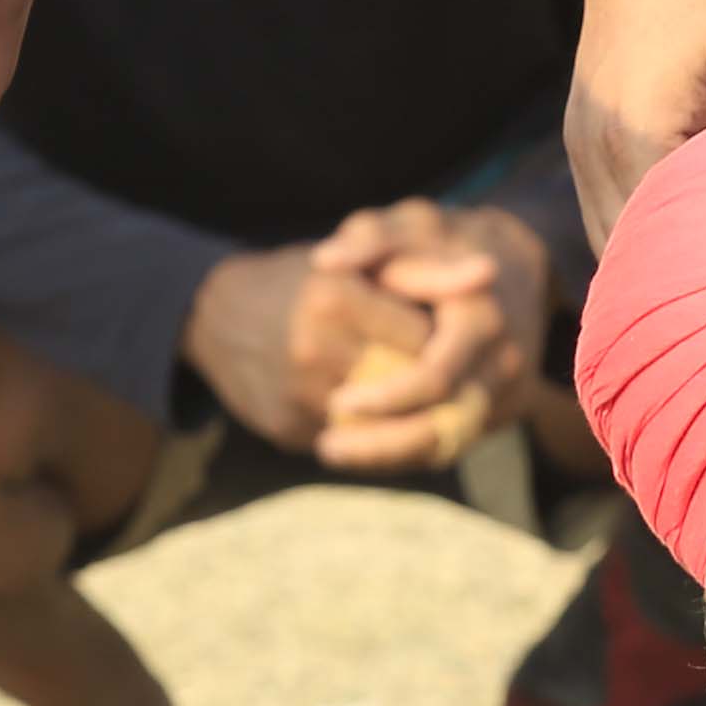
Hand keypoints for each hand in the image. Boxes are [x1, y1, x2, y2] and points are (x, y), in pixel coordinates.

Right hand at [186, 241, 435, 455]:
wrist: (213, 315)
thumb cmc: (302, 282)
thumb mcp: (358, 260)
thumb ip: (424, 267)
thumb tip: (492, 270)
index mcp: (334, 297)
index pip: (428, 342)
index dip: (450, 348)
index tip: (458, 344)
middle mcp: (313, 347)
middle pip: (410, 389)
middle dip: (437, 389)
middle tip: (454, 380)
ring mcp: (298, 394)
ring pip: (385, 426)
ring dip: (410, 420)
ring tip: (424, 403)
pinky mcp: (287, 429)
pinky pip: (353, 446)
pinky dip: (374, 437)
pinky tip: (381, 419)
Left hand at [306, 197, 550, 473]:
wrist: (514, 260)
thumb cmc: (445, 240)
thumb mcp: (410, 225)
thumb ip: (368, 239)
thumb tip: (323, 261)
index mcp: (481, 317)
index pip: (433, 378)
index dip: (384, 399)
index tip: (335, 401)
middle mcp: (503, 361)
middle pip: (443, 426)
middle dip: (382, 442)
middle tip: (325, 446)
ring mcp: (509, 390)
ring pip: (449, 443)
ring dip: (390, 455)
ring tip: (333, 451)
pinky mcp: (505, 409)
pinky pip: (455, 441)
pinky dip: (409, 449)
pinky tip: (365, 447)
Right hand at [559, 0, 705, 240]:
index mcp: (638, 137)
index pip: (666, 242)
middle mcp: (596, 151)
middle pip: (627, 255)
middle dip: (673, 279)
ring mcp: (581, 144)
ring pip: (607, 236)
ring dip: (650, 255)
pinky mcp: (582, 134)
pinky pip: (602, 204)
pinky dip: (635, 226)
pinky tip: (681, 231)